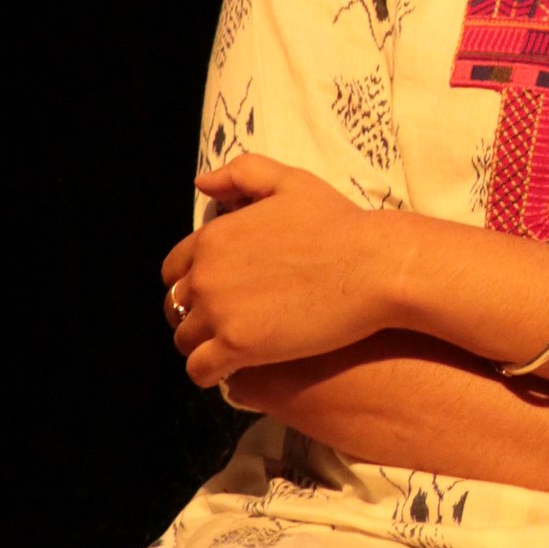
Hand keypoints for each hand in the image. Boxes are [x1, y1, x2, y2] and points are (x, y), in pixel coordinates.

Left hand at [161, 155, 398, 386]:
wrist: (374, 268)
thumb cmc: (340, 225)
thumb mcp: (290, 181)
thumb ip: (242, 174)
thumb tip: (202, 184)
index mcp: (213, 238)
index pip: (174, 269)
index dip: (191, 283)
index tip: (215, 295)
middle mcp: (206, 275)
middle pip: (175, 307)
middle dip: (193, 317)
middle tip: (224, 325)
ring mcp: (220, 312)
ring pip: (184, 341)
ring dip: (201, 346)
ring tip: (229, 350)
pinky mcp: (239, 346)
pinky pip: (200, 369)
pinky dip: (208, 373)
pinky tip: (230, 372)